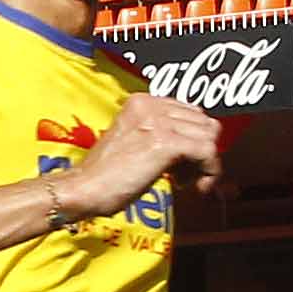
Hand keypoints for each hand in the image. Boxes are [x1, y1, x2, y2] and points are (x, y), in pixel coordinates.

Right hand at [51, 91, 223, 218]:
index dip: (193, 139)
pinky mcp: (166, 143)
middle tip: (184, 174)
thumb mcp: (132, 141)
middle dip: (201, 151)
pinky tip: (190, 187)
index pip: (191, 111)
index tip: (184, 162)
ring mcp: (159, 122)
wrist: (82, 189)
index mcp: (141, 101)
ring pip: (210, 137)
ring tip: (183, 181)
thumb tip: (193, 144)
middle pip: (204, 122)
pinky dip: (208, 173)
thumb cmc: (102, 175)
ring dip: (203, 164)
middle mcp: (151, 105)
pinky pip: (208, 152)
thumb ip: (158, 134)